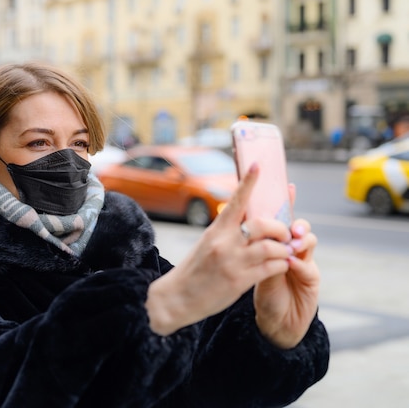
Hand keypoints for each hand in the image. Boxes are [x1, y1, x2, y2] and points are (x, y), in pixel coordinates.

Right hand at [146, 163, 293, 335]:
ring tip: (285, 252)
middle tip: (285, 234)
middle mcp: (224, 243)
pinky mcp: (239, 281)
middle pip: (263, 225)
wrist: (176, 298)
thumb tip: (248, 222)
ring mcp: (233, 262)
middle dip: (281, 228)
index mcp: (216, 230)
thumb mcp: (206, 245)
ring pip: (272, 248)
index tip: (258, 165)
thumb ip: (226, 233)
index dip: (249, 182)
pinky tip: (280, 266)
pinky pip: (271, 268)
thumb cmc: (193, 271)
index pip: (236, 201)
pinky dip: (281, 265)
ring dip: (284, 249)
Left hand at [253, 212, 319, 348]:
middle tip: (289, 226)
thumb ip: (255, 250)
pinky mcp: (311, 279)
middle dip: (295, 222)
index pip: (283, 219)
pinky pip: (307, 267)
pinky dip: (299, 263)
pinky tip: (291, 262)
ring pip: (308, 241)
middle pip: (299, 226)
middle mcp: (293, 249)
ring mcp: (304, 262)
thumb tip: (244, 225)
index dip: (287, 203)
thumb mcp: (254, 269)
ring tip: (291, 243)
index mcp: (277, 244)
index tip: (289, 187)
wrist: (276, 321)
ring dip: (300, 240)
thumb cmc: (264, 293)